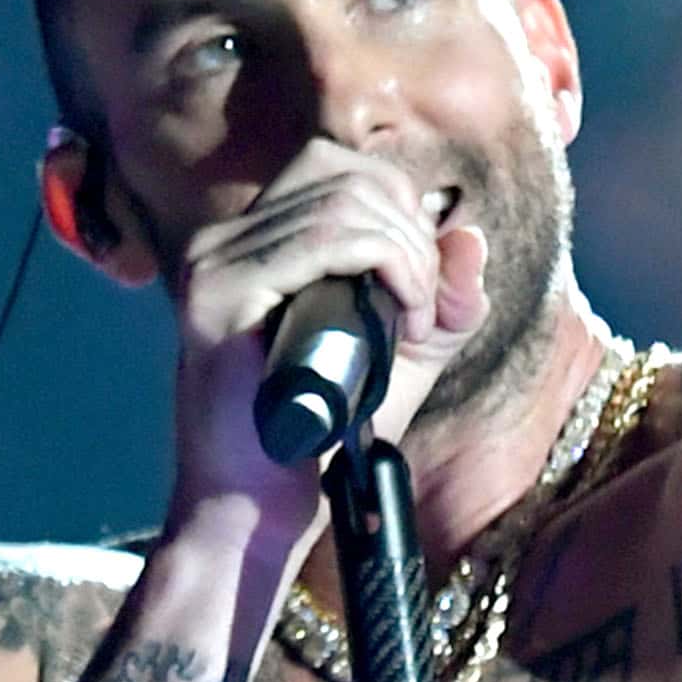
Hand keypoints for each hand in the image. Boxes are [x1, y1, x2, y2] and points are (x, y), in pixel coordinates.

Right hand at [169, 138, 488, 526]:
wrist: (261, 515)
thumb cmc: (321, 444)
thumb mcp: (401, 360)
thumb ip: (440, 301)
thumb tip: (468, 235)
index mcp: (252, 243)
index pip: (335, 166)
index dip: (400, 209)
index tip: (422, 290)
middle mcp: (223, 239)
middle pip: (344, 173)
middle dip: (412, 235)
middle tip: (425, 316)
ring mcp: (213, 261)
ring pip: (344, 202)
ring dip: (409, 259)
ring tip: (415, 329)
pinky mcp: (218, 293)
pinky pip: (326, 240)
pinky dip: (388, 267)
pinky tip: (403, 323)